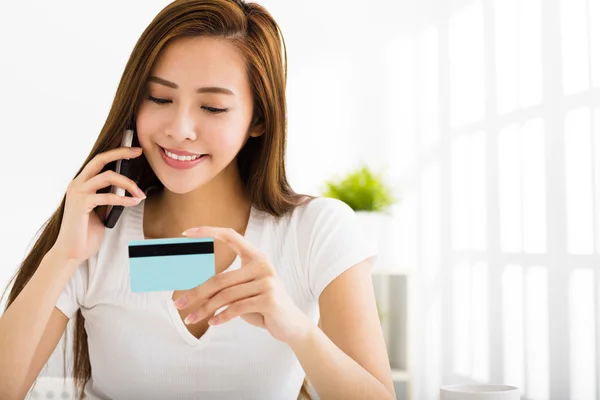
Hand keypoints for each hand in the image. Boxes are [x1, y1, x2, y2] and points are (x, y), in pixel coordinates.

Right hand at [53, 146, 145, 263]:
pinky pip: (108, 196)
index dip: (116, 152)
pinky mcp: (81, 204)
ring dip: (129, 184)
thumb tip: (128, 188)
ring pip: (108, 176)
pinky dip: (124, 199)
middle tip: (139, 152)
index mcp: (81, 183)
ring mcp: (78, 192)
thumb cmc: (87, 231)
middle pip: (101, 159)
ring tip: (141, 194)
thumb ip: (108, 196)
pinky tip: (134, 202)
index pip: (99, 160)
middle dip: (121, 153)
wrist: (72, 251)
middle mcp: (77, 184)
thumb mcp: (101, 209)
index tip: (134, 150)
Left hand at [174, 226, 313, 344]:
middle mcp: (262, 265)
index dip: (209, 232)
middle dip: (196, 293)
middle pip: (220, 279)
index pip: (231, 236)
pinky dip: (221, 317)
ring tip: (190, 319)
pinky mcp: (269, 299)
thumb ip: (226, 285)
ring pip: (225, 296)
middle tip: (178, 304)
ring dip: (205, 310)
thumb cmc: (263, 306)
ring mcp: (267, 281)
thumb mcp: (244, 291)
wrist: (291, 324)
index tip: (187, 233)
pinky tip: (212, 323)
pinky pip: (237, 308)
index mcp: (256, 257)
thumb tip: (193, 287)